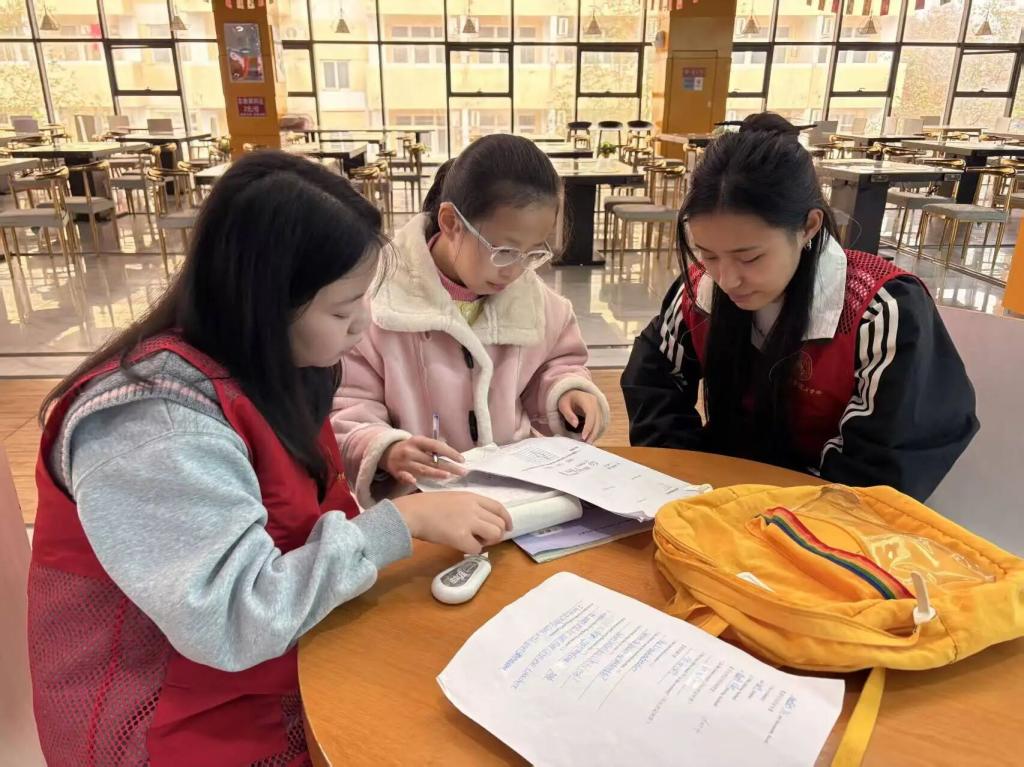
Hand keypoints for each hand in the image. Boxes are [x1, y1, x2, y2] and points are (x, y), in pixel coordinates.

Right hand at [381, 436, 466, 484]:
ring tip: (448, 476)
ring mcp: (403, 462)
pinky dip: (408, 478)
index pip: (437, 446)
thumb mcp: (420, 442)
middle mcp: (411, 451)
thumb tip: (452, 452)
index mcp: (418, 441)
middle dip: (449, 467)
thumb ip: (434, 447)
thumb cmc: (409, 448)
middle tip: (462, 472)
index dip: (450, 452)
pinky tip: (414, 482)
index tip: (462, 460)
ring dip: (435, 473)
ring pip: (422, 469)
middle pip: (432, 460)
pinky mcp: (397, 472)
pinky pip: (403, 476)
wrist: (386, 452)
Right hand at [393, 492, 512, 553]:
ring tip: (475, 542)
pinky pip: (477, 548)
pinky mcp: (461, 537)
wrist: (412, 512)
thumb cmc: (427, 506)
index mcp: (472, 497)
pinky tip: (461, 546)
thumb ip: (468, 507)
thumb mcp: (453, 498)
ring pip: (495, 535)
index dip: (507, 519)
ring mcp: (468, 522)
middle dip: (496, 534)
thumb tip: (480, 521)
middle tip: (485, 539)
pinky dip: (472, 550)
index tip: (508, 527)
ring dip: (488, 542)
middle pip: (500, 523)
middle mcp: (474, 508)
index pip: (499, 507)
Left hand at [558, 390, 600, 442]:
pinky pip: (597, 424)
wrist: (571, 393)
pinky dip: (594, 431)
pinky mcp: (597, 413)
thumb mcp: (563, 405)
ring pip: (599, 423)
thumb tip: (575, 425)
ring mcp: (597, 408)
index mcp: (587, 400)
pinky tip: (589, 438)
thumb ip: (569, 414)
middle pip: (597, 420)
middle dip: (592, 433)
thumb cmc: (566, 399)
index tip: (583, 437)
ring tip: (587, 443)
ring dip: (594, 434)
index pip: (590, 414)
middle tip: (586, 444)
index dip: (588, 427)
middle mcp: (595, 403)